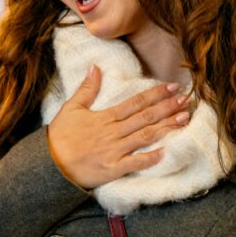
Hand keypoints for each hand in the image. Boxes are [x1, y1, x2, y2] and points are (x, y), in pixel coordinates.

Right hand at [47, 65, 190, 188]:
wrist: (49, 164)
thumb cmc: (60, 136)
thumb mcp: (71, 108)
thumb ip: (86, 89)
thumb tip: (94, 66)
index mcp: (105, 117)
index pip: (135, 102)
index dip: (155, 94)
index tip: (172, 87)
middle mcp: (113, 132)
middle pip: (145, 117)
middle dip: (167, 107)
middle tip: (186, 99)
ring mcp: (114, 151)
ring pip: (145, 137)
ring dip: (166, 127)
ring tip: (184, 119)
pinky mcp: (113, 169)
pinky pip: (135, 163)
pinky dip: (150, 158)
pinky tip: (167, 151)